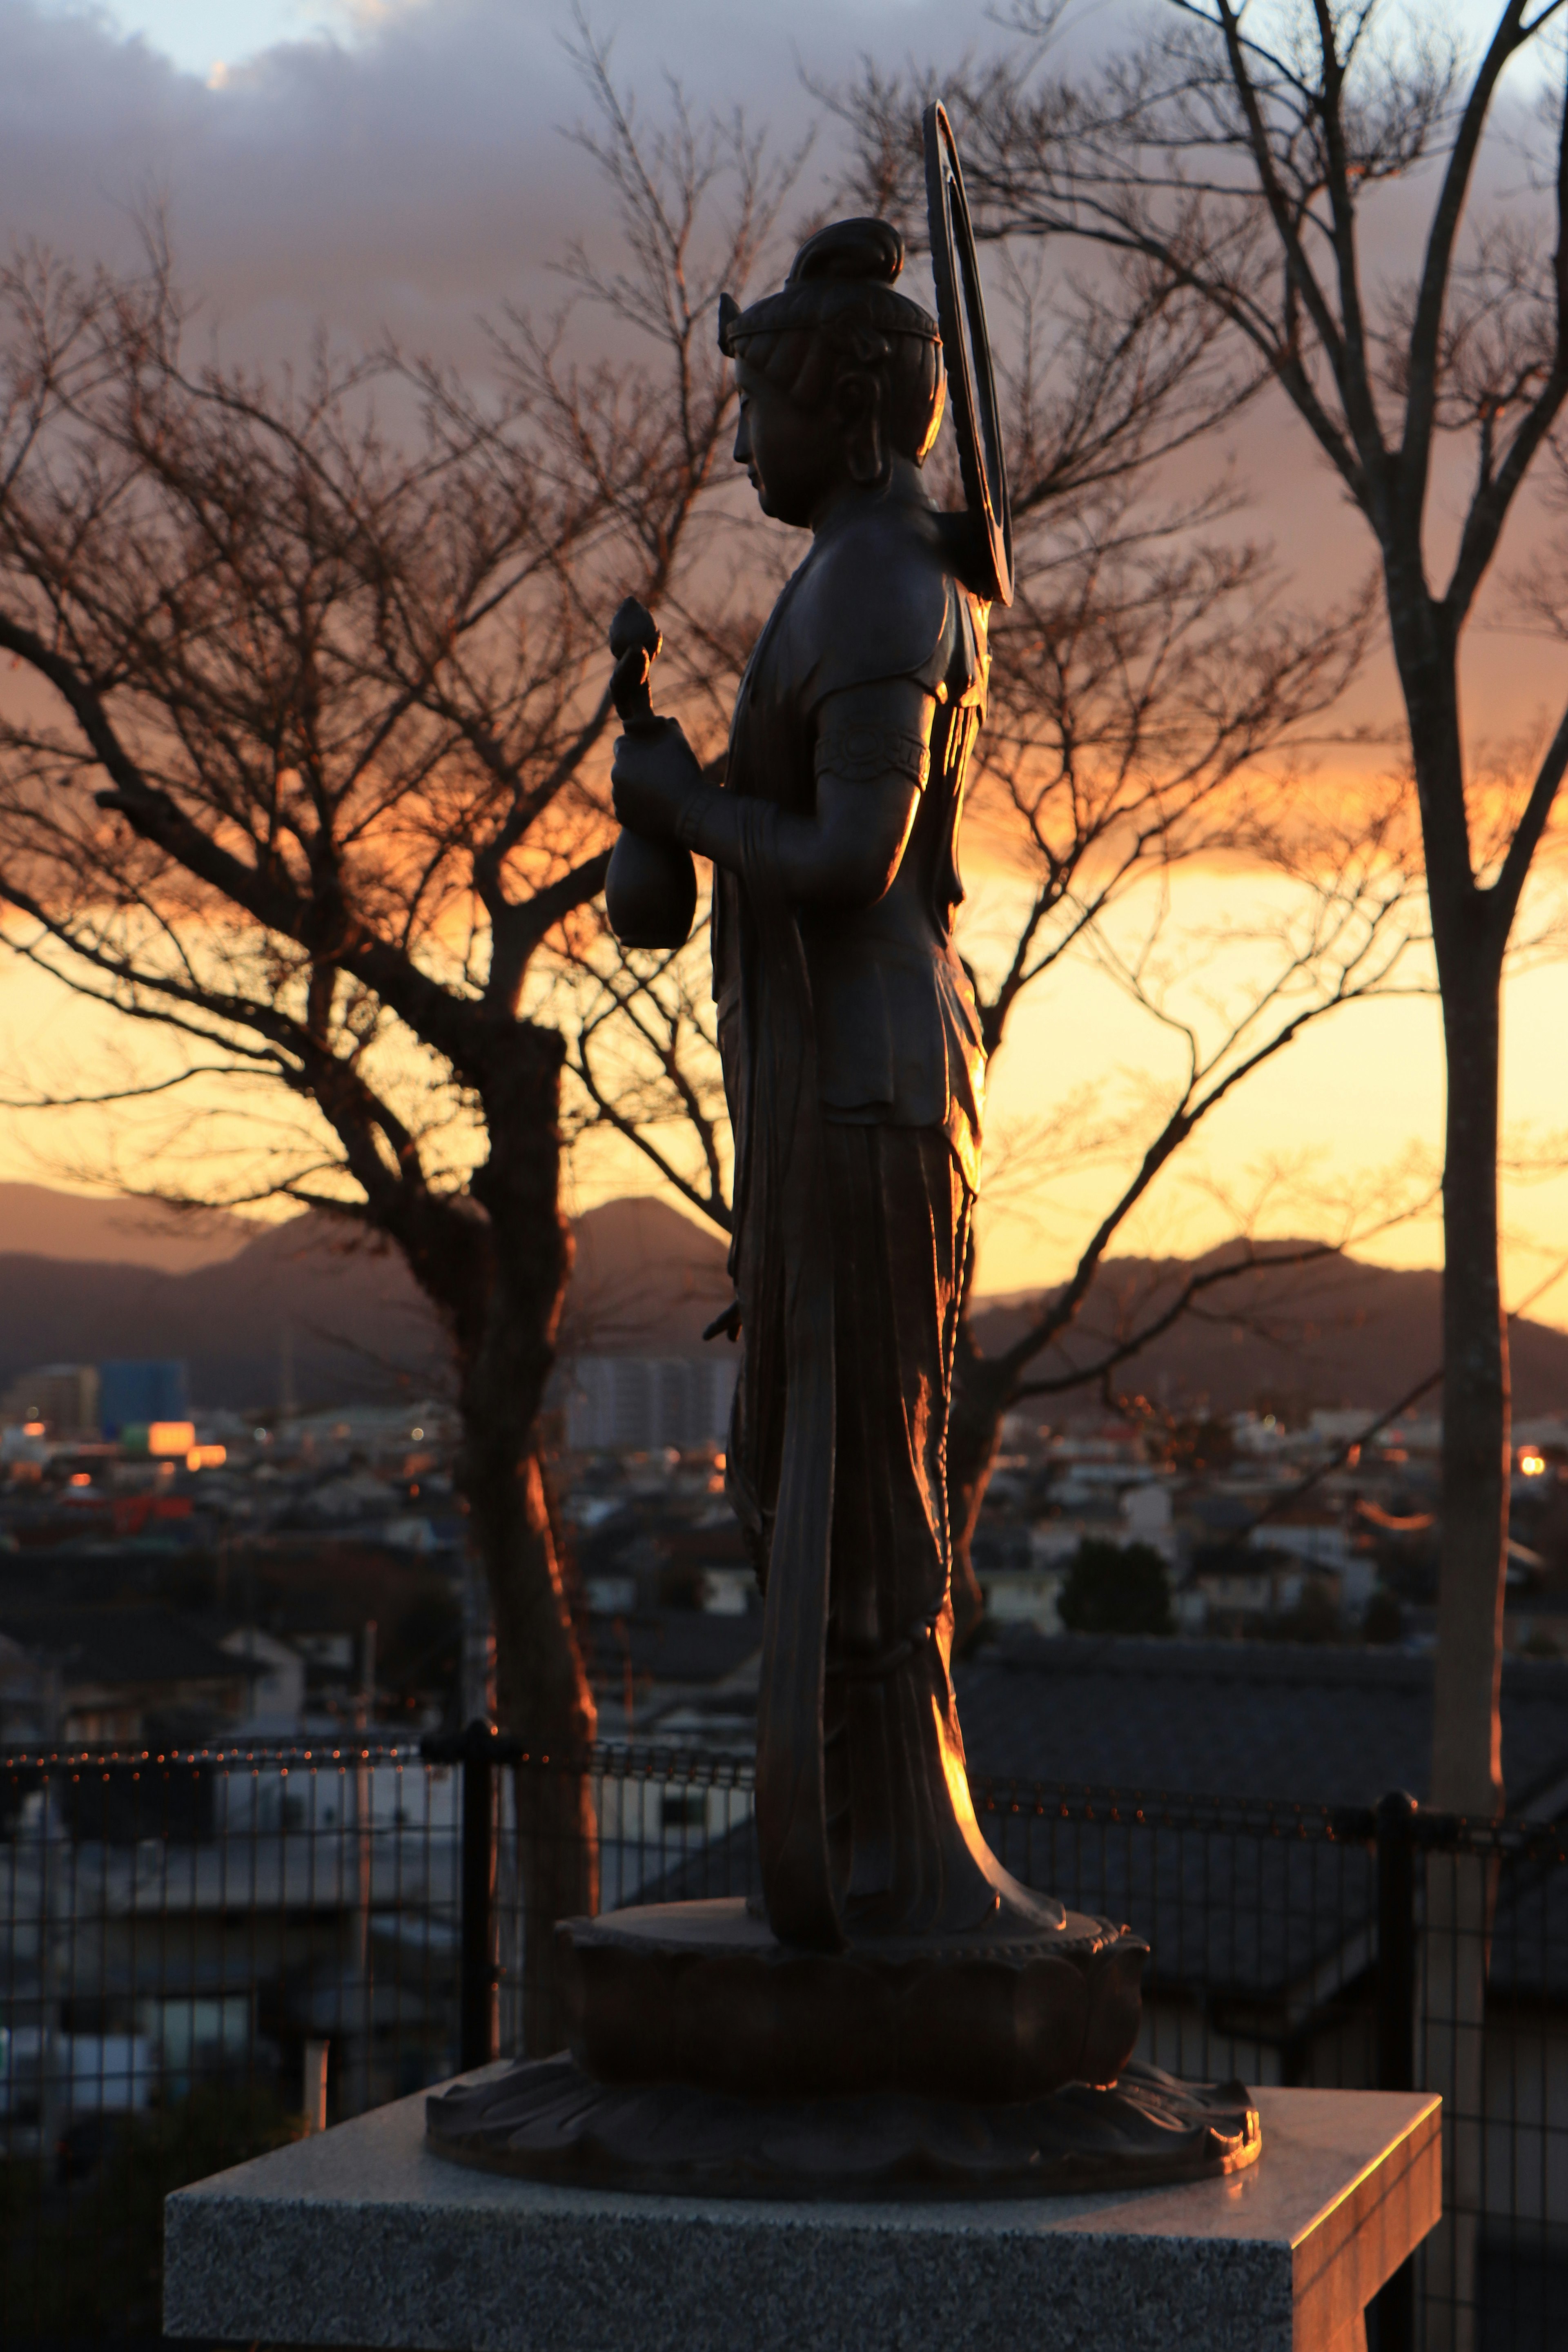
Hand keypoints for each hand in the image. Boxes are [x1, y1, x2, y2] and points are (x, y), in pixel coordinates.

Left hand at [611, 720, 704, 841]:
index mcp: (624, 753)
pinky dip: (636, 807)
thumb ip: (666, 726)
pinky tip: (654, 806)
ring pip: (623, 788)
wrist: (689, 810)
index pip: (622, 744)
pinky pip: (626, 808)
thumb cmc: (683, 772)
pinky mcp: (623, 817)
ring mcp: (618, 798)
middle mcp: (615, 775)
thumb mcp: (677, 740)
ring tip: (657, 791)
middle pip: (623, 767)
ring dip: (635, 787)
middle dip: (635, 768)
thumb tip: (663, 721)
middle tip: (657, 773)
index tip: (649, 752)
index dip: (636, 746)